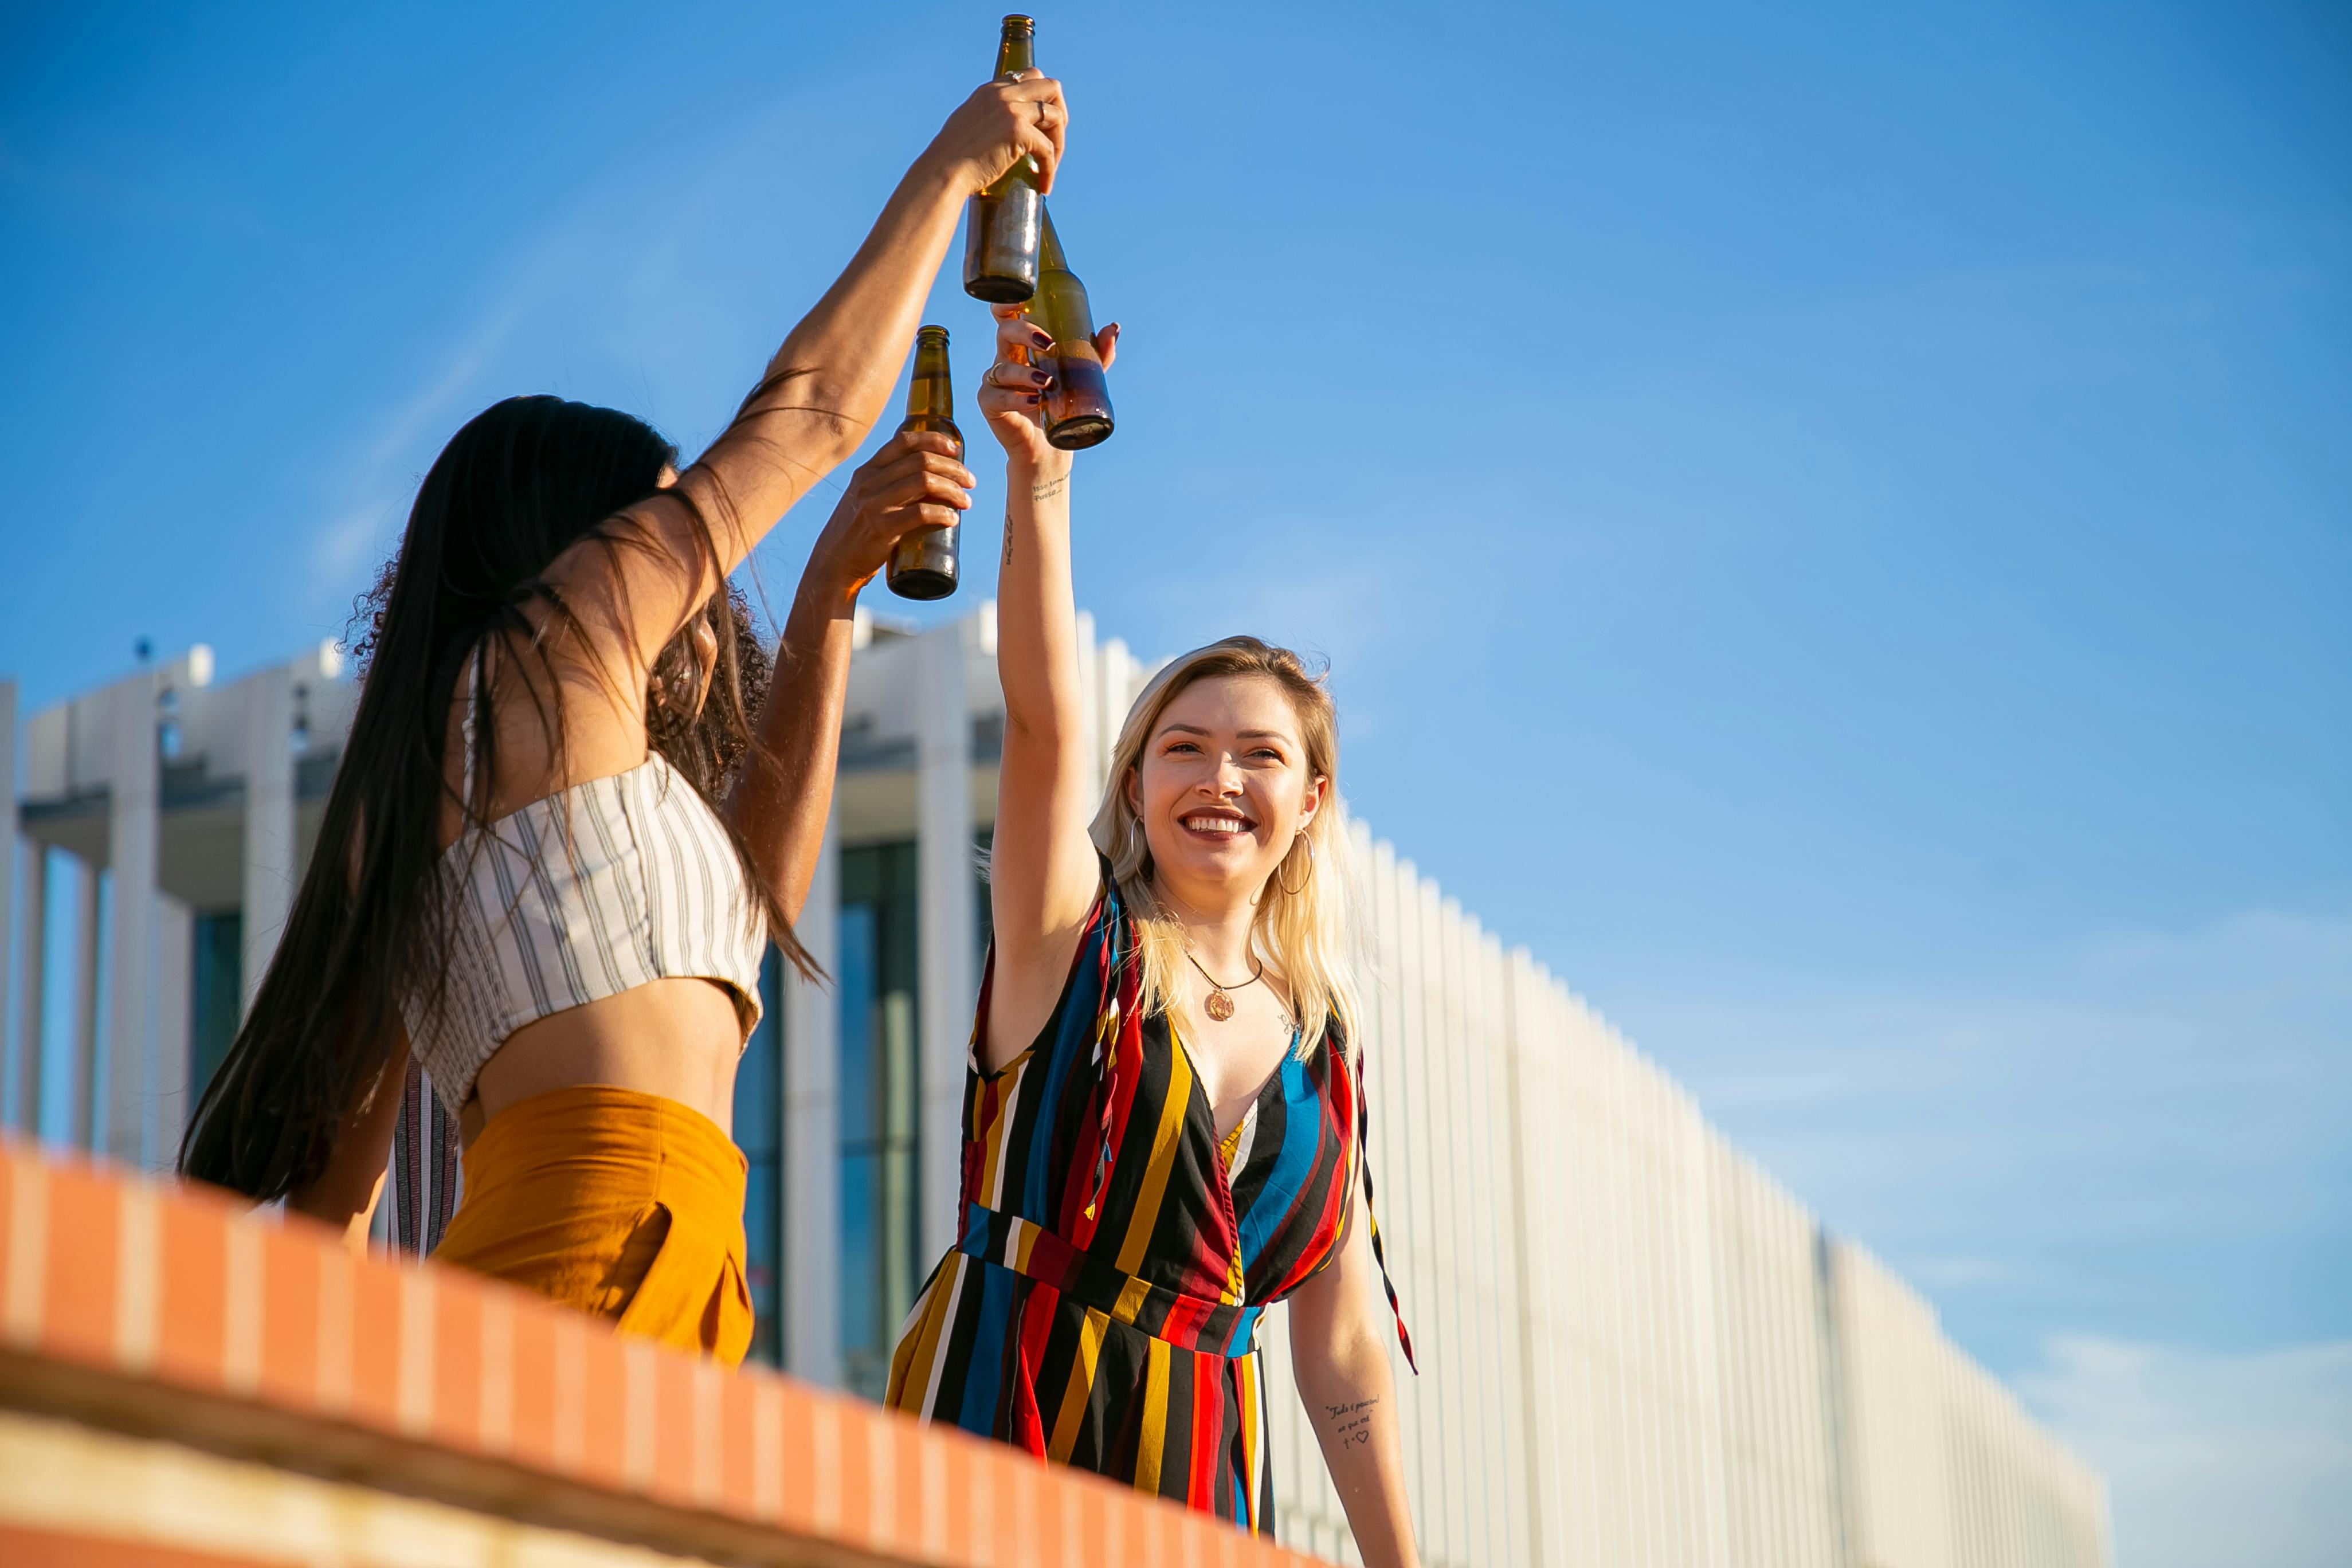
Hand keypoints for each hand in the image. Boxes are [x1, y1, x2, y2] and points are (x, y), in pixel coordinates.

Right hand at [806, 430, 974, 596]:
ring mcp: (873, 504)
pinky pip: (920, 514)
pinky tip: (953, 519)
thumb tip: (930, 477)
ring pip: (923, 482)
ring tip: (966, 502)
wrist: (833, 565)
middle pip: (921, 461)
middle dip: (953, 469)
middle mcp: (868, 482)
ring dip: (952, 490)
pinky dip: (942, 514)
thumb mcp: (866, 499)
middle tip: (970, 482)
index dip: (934, 440)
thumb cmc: (858, 532)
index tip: (955, 450)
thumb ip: (888, 485)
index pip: (904, 441)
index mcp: (867, 471)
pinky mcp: (881, 528)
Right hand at [922, 69, 1066, 195]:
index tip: (1041, 126)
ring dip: (1059, 142)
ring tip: (1051, 166)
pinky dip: (1050, 169)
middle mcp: (1002, 94)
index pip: (1030, 77)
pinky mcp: (1018, 131)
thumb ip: (988, 119)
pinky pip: (1049, 148)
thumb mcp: (968, 126)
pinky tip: (1044, 185)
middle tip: (1053, 142)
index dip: (1042, 100)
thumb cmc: (950, 160)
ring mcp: (1011, 110)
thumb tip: (1003, 131)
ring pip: (1057, 115)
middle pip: (1051, 87)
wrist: (941, 173)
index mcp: (990, 91)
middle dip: (1060, 113)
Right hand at [976, 305, 1119, 471]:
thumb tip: (1113, 328)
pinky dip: (1016, 399)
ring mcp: (995, 381)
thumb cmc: (1060, 403)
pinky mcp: (990, 405)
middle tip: (1048, 343)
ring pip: (1003, 368)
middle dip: (1024, 332)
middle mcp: (1005, 358)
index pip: (1007, 316)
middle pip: (1004, 332)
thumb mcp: (1081, 375)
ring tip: (1047, 383)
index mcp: (1021, 345)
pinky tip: (1034, 401)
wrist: (1050, 445)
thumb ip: (1097, 353)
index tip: (1023, 300)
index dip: (1008, 302)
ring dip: (1024, 374)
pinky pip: (997, 398)